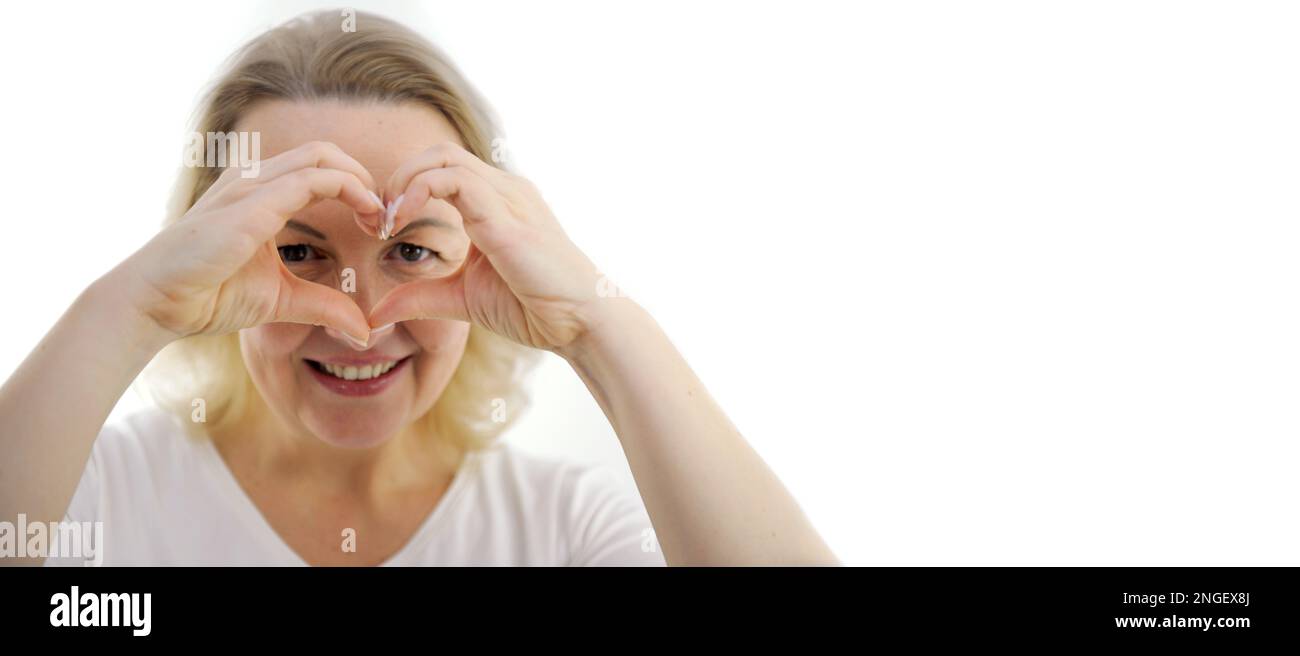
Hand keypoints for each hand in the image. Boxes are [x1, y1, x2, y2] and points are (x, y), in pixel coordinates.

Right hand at [120, 141, 383, 341]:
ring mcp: (251, 185)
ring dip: (362, 182)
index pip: (319, 168)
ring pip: (322, 157)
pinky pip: (311, 179)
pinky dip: (349, 189)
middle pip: (325, 152)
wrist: (158, 303)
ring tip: (380, 218)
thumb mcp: (282, 299)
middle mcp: (255, 179)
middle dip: (364, 177)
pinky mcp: (252, 203)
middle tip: (385, 217)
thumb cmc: (209, 294)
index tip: (378, 224)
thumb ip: (325, 306)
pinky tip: (366, 216)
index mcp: (259, 192)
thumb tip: (364, 330)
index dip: (357, 188)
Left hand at [367, 143, 611, 352]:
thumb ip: (420, 297)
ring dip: (404, 184)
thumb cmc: (533, 308)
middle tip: (380, 220)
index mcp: (497, 202)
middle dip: (399, 179)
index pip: (442, 168)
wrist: (579, 322)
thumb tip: (376, 313)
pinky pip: (454, 180)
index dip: (405, 188)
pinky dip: (419, 192)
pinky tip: (403, 223)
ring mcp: (508, 197)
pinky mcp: (506, 216)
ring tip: (389, 222)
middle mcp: (504, 190)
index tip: (383, 228)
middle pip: (439, 152)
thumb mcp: (462, 299)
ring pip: (443, 158)